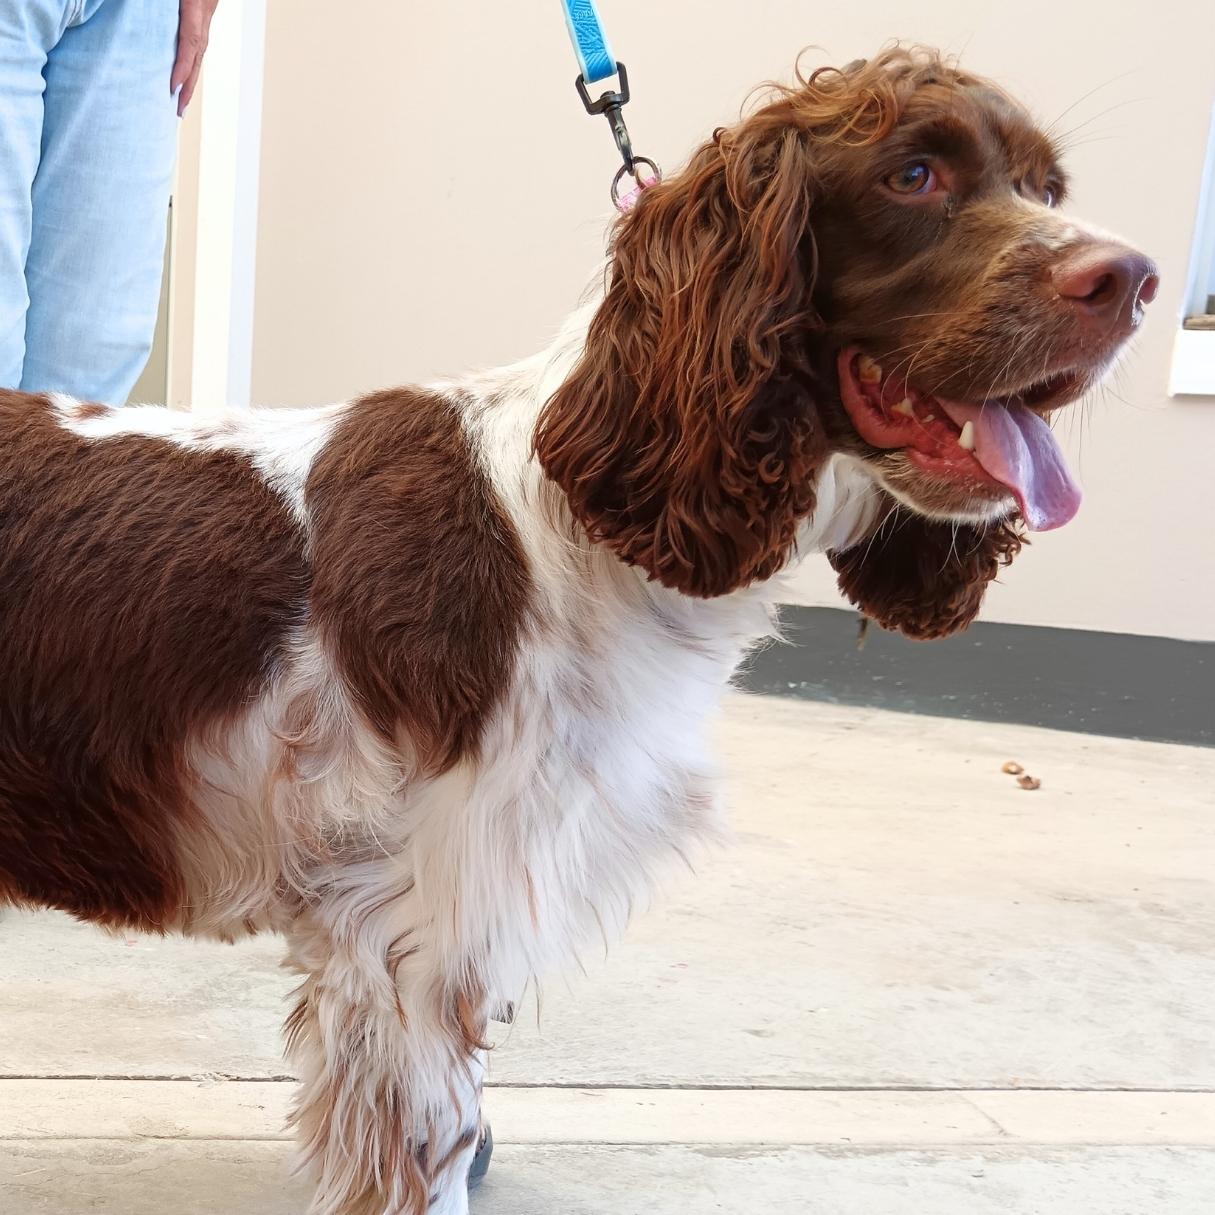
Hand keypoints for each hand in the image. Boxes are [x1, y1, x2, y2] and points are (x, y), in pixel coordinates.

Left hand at [171, 0, 219, 115]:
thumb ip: (163, 6)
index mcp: (196, 2)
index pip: (190, 40)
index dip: (183, 67)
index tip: (174, 89)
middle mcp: (206, 8)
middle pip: (198, 53)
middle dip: (189, 84)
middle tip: (179, 110)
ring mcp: (208, 8)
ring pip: (200, 49)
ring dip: (191, 76)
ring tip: (181, 100)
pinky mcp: (205, 6)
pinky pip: (198, 38)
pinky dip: (191, 59)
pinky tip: (184, 71)